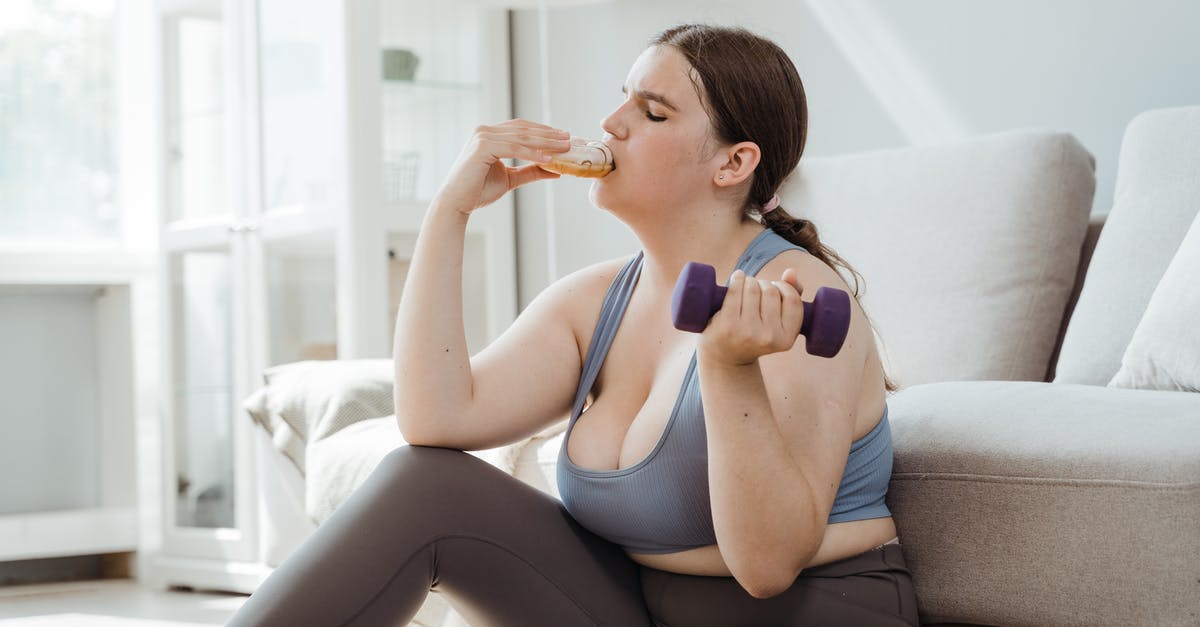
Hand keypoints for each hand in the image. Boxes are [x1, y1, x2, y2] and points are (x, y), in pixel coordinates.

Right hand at [433, 119, 570, 213]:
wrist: (456, 203)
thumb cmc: (477, 191)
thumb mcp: (510, 179)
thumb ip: (530, 171)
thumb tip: (555, 170)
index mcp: (489, 135)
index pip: (521, 128)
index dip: (543, 131)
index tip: (563, 137)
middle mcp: (484, 132)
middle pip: (523, 129)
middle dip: (548, 134)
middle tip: (569, 139)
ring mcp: (482, 137)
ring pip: (521, 137)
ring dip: (545, 142)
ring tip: (564, 147)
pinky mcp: (482, 147)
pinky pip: (514, 148)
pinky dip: (533, 153)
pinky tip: (549, 159)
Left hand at [697, 268, 805, 365]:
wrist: (725, 357)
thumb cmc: (754, 334)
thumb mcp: (777, 323)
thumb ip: (791, 297)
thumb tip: (791, 272)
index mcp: (786, 339)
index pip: (793, 300)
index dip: (785, 288)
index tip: (776, 288)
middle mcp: (769, 337)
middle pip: (771, 291)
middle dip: (764, 284)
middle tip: (757, 291)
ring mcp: (748, 331)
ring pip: (753, 288)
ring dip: (750, 281)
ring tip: (746, 288)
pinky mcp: (728, 324)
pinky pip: (735, 291)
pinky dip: (737, 279)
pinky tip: (737, 278)